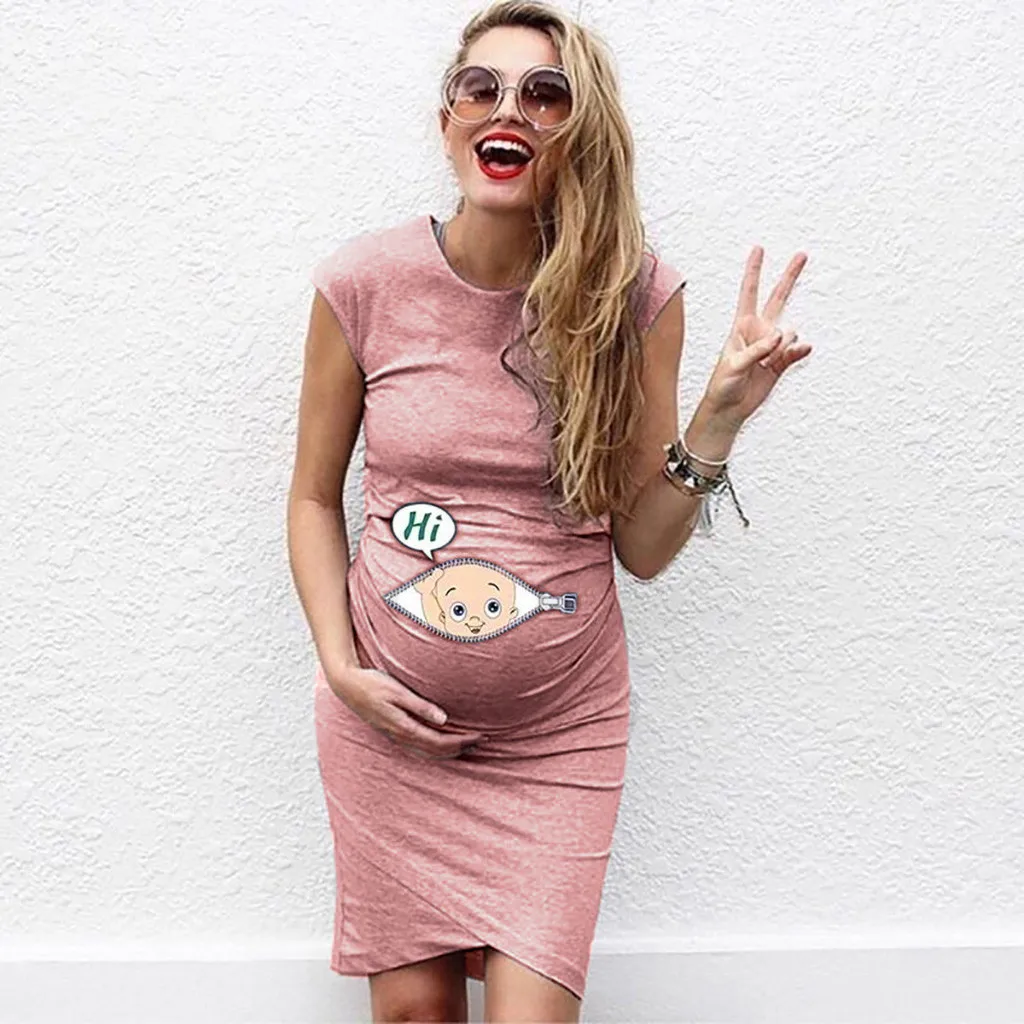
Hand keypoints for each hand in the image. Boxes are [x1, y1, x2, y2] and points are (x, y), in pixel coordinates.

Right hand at [327, 664, 485, 759]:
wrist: (346, 686)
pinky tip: (442, 745)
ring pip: (428, 753)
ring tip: (468, 746)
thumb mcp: (397, 691)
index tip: (480, 736)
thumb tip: (444, 719)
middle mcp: (401, 737)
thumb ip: (420, 706)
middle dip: (461, 748)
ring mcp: (396, 737)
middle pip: (437, 751)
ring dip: (450, 751)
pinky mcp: (393, 733)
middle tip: (482, 740)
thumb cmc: (372, 684)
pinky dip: (436, 750)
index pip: (440, 741)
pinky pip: (419, 749)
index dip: (462, 741)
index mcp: (404, 727)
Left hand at [703, 246, 811, 428]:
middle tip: (801, 255)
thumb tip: (781, 335)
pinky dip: (799, 350)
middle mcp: (759, 332)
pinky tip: (803, 350)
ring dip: (782, 346)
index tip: (758, 249)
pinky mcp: (782, 362)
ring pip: (789, 333)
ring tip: (766, 363)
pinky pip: (796, 351)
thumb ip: (757, 349)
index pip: (749, 293)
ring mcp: (772, 346)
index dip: (754, 271)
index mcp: (741, 326)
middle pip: (777, 298)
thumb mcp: (733, 364)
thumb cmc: (722, 384)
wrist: (730, 408)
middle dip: (788, 277)